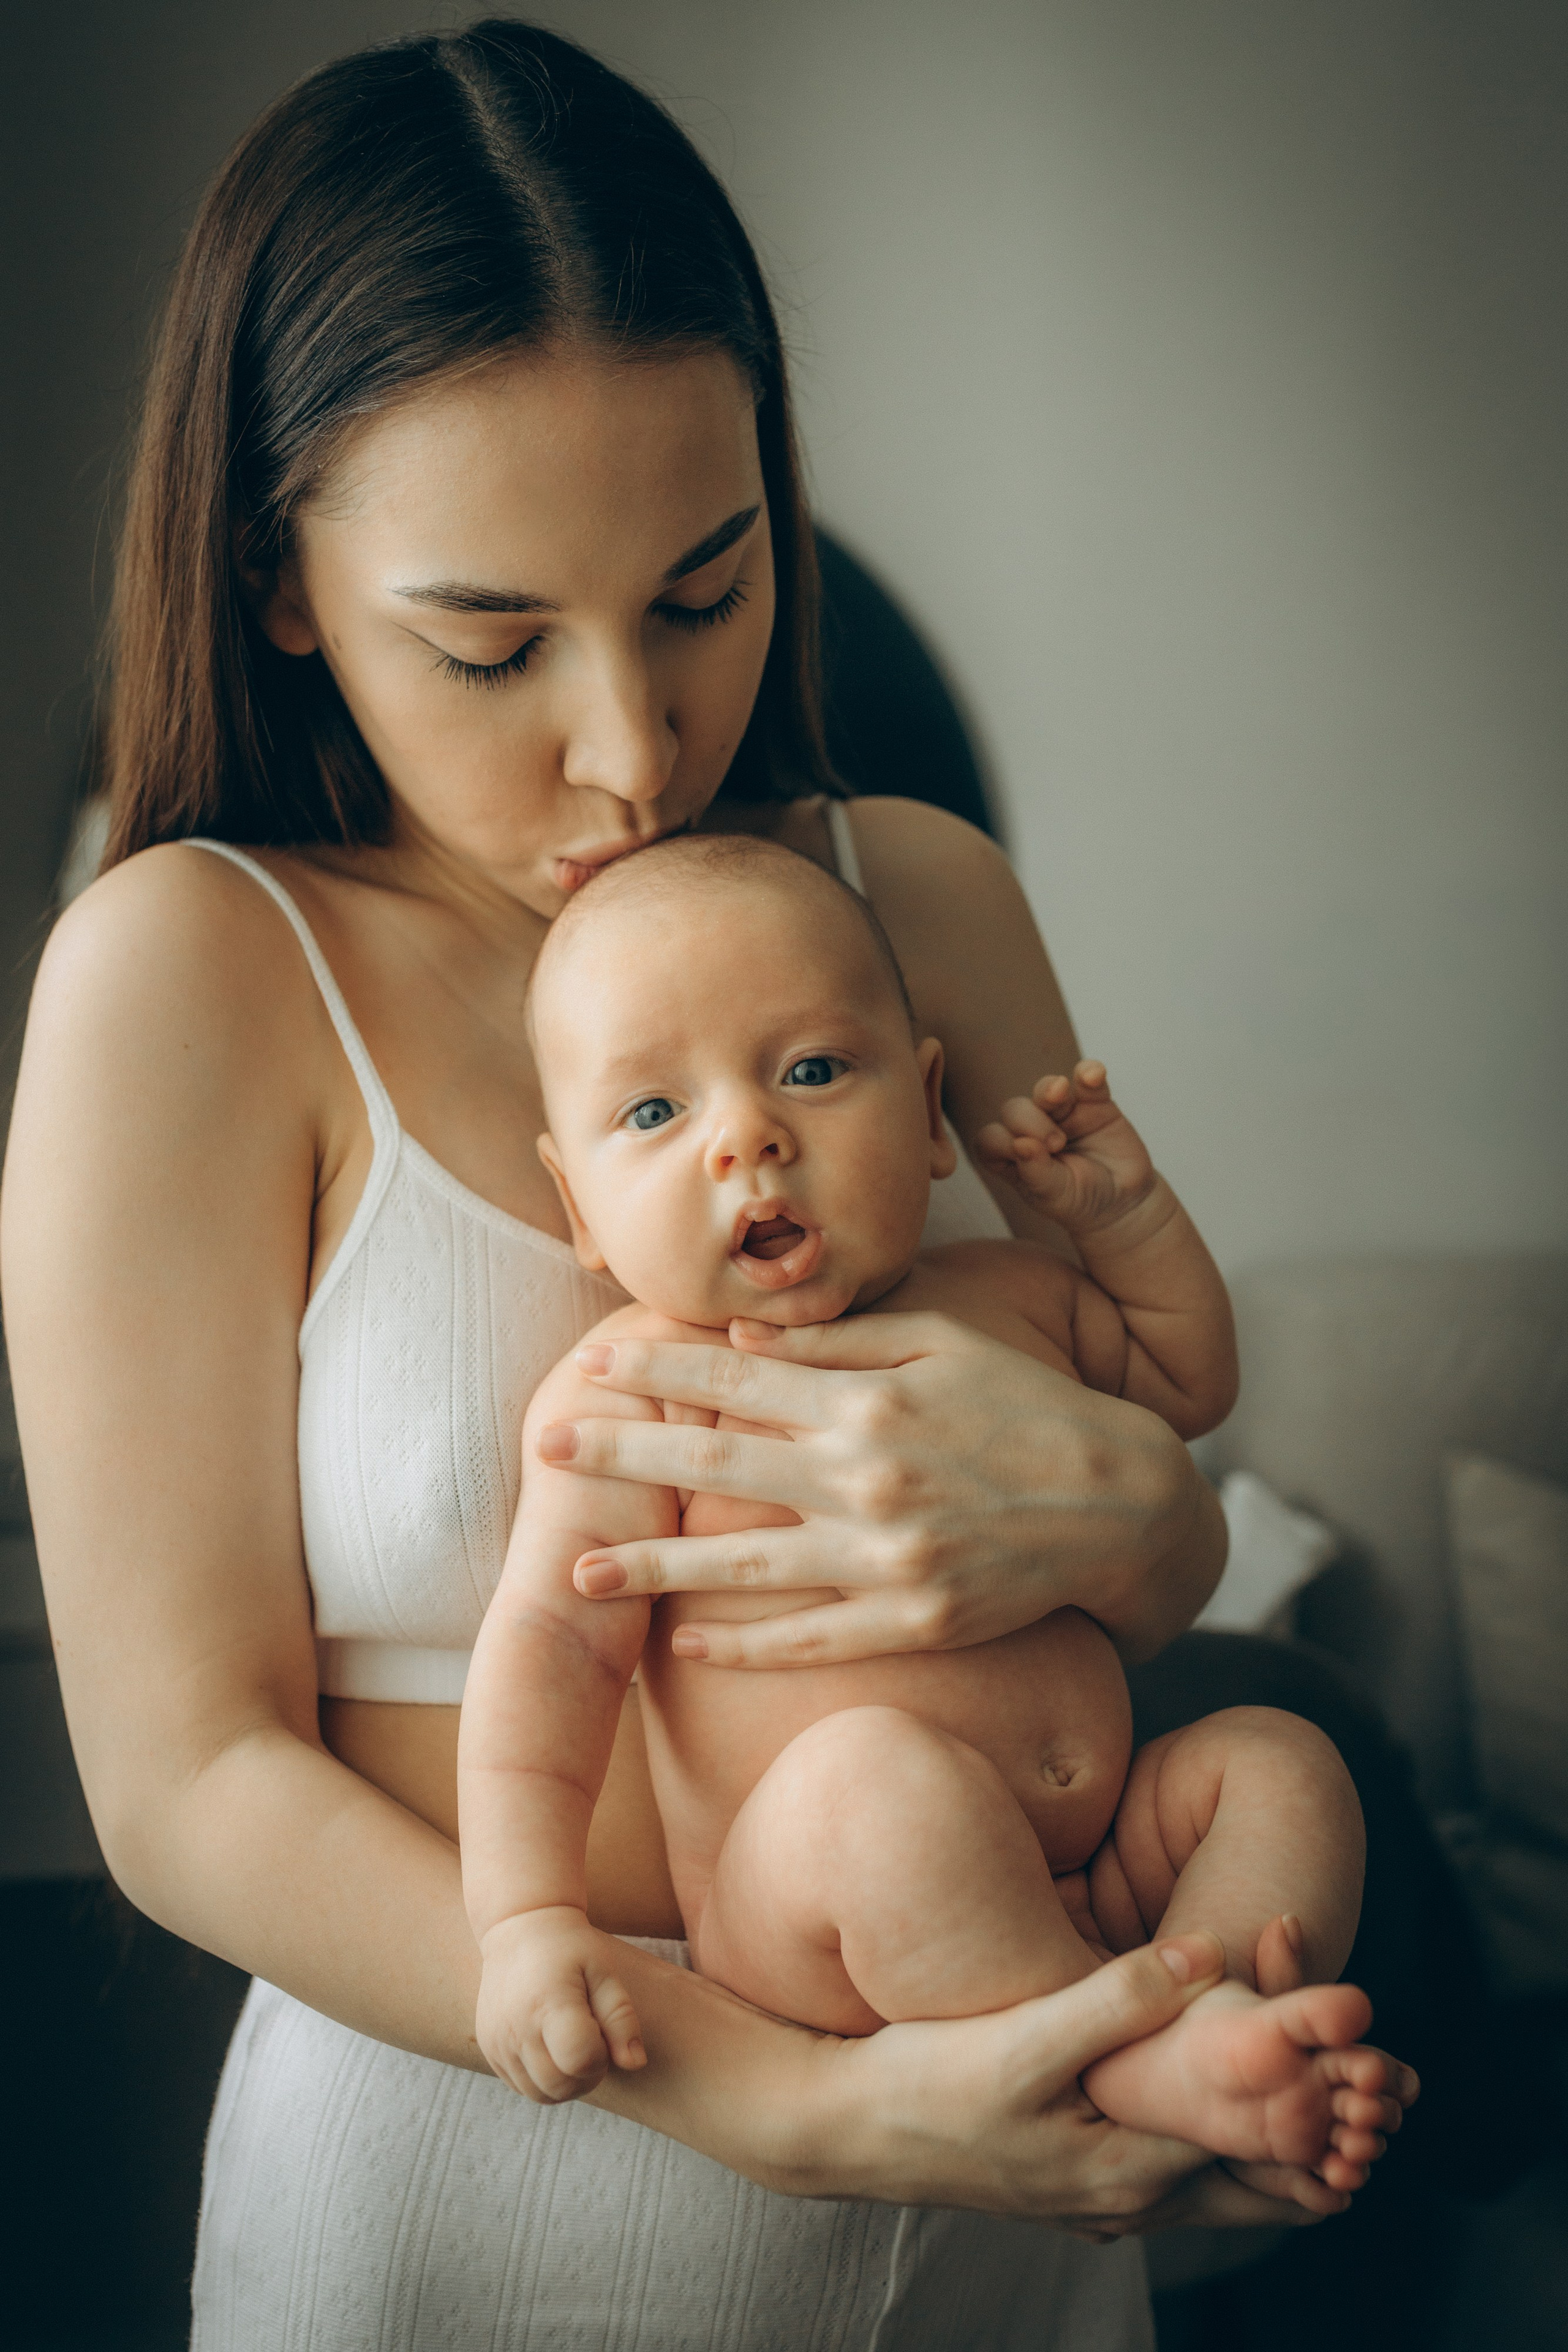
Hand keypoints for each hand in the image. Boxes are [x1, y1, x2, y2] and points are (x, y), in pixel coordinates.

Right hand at [477, 1907, 646, 2103]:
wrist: (518, 1928)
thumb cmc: (570, 1949)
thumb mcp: (603, 1972)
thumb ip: (621, 2018)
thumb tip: (635, 2064)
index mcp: (549, 2003)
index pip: (580, 2060)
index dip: (602, 2057)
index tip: (602, 2032)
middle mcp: (516, 2028)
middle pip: (561, 2086)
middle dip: (588, 2076)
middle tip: (594, 2042)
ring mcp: (498, 2041)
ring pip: (541, 2094)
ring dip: (567, 2083)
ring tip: (573, 2045)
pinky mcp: (489, 2048)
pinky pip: (522, 2087)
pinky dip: (543, 2080)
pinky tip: (551, 2048)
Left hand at [544, 1311, 1214, 1667]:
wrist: (1121, 1504)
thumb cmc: (1027, 1407)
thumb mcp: (943, 1343)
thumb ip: (839, 1342)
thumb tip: (739, 1339)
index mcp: (870, 1401)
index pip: (734, 1381)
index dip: (656, 1373)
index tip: (591, 1365)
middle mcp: (868, 1478)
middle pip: (716, 1467)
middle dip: (622, 1458)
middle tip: (544, 1448)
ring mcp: (888, 1559)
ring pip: (744, 1566)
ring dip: (652, 1570)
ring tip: (577, 1572)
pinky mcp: (913, 1623)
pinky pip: (809, 1639)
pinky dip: (743, 1644)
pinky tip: (683, 1641)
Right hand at [801, 1931, 1352, 2230]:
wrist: (844, 2129)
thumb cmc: (929, 2085)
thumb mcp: (1024, 2038)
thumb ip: (1116, 1997)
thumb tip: (1212, 1959)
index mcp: (1130, 2170)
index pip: (1258, 2141)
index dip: (1314, 2092)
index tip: (1357, 2040)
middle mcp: (1130, 2196)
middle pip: (1254, 2174)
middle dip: (1314, 2123)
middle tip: (1366, 2069)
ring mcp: (1104, 2190)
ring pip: (1218, 2168)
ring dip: (1269, 2126)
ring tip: (1314, 2069)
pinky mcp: (1079, 2167)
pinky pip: (1176, 2157)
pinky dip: (1217, 2126)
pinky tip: (1218, 2079)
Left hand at [976, 1060, 1158, 1237]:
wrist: (1124, 1202)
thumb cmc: (1080, 1202)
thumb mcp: (1056, 1196)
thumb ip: (1036, 1172)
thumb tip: (1019, 1143)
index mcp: (1013, 1156)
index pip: (990, 1138)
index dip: (1001, 1141)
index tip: (1028, 1154)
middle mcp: (1032, 1130)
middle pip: (1015, 1109)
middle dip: (1030, 1122)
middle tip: (1056, 1144)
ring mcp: (1063, 1113)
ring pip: (1047, 1089)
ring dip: (1050, 1089)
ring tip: (1061, 1095)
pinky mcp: (1094, 1102)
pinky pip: (1087, 1079)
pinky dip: (1089, 1072)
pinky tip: (1093, 1075)